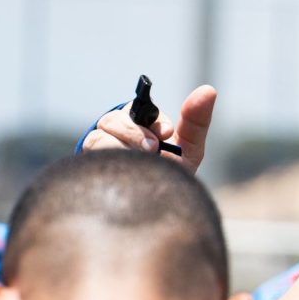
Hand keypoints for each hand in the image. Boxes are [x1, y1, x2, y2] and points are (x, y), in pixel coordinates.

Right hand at [81, 85, 216, 171]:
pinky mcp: (90, 169)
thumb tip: (209, 89)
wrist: (155, 209)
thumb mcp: (188, 149)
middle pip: (112, 120)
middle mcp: (114, 133)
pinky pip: (89, 158)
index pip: (137, 108)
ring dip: (120, 148)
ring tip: (139, 163)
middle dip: (135, 133)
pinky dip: (108, 162)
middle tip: (154, 149)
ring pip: (98, 138)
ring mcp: (100, 152)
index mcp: (138, 123)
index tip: (168, 133)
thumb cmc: (171, 172)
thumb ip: (196, 121)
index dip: (152, 119)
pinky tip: (125, 174)